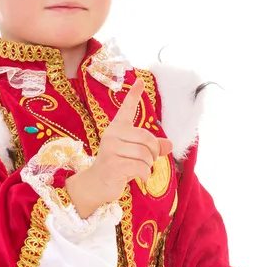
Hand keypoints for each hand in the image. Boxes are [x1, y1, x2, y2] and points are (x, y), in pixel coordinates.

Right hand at [90, 78, 172, 202]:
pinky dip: (145, 175)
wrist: (96, 184)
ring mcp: (110, 148)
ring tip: (141, 170)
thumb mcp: (135, 154)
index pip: (126, 108)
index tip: (140, 81)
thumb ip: (152, 148)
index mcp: (117, 128)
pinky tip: (141, 179)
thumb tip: (170, 145)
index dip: (134, 94)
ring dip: (149, 165)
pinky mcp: (112, 164)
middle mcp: (112, 134)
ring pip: (144, 153)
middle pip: (146, 138)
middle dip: (154, 152)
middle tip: (150, 161)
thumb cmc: (117, 166)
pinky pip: (140, 166)